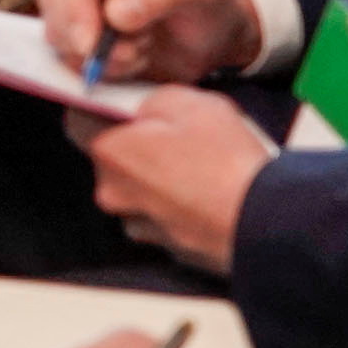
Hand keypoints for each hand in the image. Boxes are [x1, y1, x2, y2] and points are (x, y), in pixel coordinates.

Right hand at [37, 0, 262, 80]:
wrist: (208, 36)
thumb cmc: (207, 3)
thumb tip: (114, 12)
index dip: (78, 6)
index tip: (91, 44)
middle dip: (89, 36)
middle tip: (133, 53)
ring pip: (57, 29)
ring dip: (99, 54)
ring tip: (141, 49)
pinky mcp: (73, 25)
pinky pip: (65, 52)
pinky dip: (97, 65)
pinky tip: (130, 58)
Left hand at [71, 88, 274, 272]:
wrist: (266, 222)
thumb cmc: (226, 162)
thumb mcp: (188, 102)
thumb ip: (151, 101)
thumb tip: (143, 109)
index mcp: (109, 152)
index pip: (80, 120)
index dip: (100, 108)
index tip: (119, 103)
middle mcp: (114, 193)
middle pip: (115, 158)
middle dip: (139, 145)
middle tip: (178, 134)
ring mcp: (141, 224)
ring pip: (141, 190)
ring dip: (163, 178)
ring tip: (204, 166)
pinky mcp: (170, 247)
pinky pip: (167, 216)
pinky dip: (182, 205)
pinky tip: (212, 192)